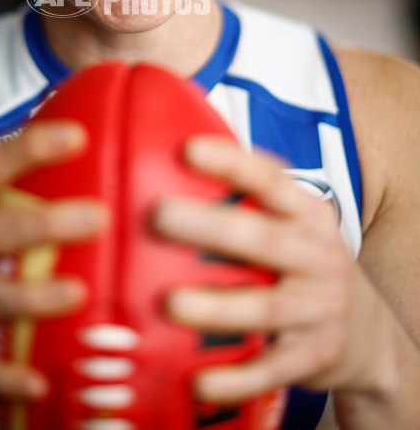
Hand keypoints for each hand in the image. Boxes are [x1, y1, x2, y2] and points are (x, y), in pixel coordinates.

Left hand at [153, 136, 380, 403]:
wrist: (368, 334)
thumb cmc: (306, 264)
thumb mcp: (295, 224)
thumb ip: (249, 198)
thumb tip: (173, 156)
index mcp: (308, 215)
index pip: (270, 180)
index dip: (231, 163)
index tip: (188, 150)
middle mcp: (317, 257)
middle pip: (262, 239)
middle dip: (211, 227)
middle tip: (160, 215)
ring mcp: (318, 309)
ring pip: (264, 307)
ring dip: (216, 306)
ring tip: (170, 303)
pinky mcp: (313, 357)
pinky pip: (271, 369)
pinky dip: (236, 377)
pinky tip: (199, 379)